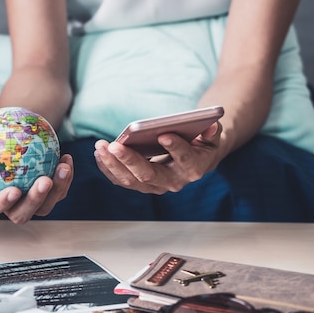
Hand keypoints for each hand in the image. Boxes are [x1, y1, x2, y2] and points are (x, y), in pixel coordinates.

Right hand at [0, 142, 73, 223]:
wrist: (11, 140)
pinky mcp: (49, 195)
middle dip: (35, 201)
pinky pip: (59, 191)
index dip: (2, 204)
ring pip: (45, 206)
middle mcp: (11, 206)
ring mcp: (32, 203)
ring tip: (62, 168)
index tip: (13, 190)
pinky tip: (66, 158)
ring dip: (57, 190)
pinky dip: (65, 176)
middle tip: (44, 181)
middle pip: (22, 214)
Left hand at [94, 122, 222, 193]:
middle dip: (130, 160)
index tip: (164, 134)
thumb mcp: (212, 136)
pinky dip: (108, 167)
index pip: (185, 160)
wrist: (195, 158)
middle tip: (115, 145)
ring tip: (101, 146)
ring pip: (130, 180)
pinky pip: (120, 180)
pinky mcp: (140, 184)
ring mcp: (154, 186)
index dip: (176, 148)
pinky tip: (100, 153)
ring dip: (113, 164)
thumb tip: (211, 126)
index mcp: (193, 168)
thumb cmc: (201, 143)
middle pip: (149, 175)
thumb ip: (213, 131)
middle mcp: (173, 182)